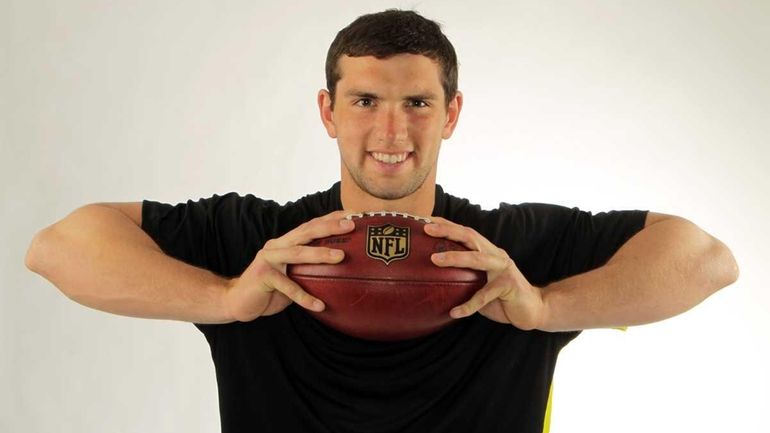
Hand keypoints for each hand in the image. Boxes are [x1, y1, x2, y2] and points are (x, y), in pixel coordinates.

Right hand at [223, 211, 354, 321]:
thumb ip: (311, 269)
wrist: (237, 301)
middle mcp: (278, 245)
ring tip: (340, 257)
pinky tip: (319, 305)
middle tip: (351, 226)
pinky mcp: (263, 276)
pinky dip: (304, 297)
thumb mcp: (293, 275)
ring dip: (320, 254)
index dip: (332, 218)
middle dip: (330, 227)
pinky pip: (287, 287)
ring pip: (297, 253)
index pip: (312, 225)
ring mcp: (269, 259)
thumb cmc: (271, 289)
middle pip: (306, 231)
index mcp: (287, 242)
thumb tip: (343, 272)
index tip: (355, 215)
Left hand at [425, 217, 545, 329]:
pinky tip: (455, 312)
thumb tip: (433, 281)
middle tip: (427, 229)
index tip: (426, 219)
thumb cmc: (502, 298)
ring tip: (435, 260)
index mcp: (488, 251)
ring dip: (455, 257)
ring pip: (477, 259)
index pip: (466, 233)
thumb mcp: (480, 285)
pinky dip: (469, 305)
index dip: (447, 225)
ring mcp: (503, 268)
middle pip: (470, 236)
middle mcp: (496, 255)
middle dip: (448, 231)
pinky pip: (485, 296)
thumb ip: (463, 278)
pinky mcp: (509, 286)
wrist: (534, 310)